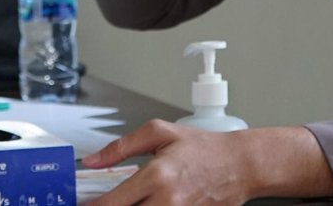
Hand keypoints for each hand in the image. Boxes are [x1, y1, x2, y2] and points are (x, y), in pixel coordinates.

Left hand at [82, 121, 332, 205]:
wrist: (240, 165)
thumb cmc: (202, 148)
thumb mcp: (159, 134)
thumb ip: (121, 147)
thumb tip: (92, 160)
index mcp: (156, 176)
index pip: (113, 202)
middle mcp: (167, 201)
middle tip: (103, 203)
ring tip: (130, 200)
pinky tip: (146, 204)